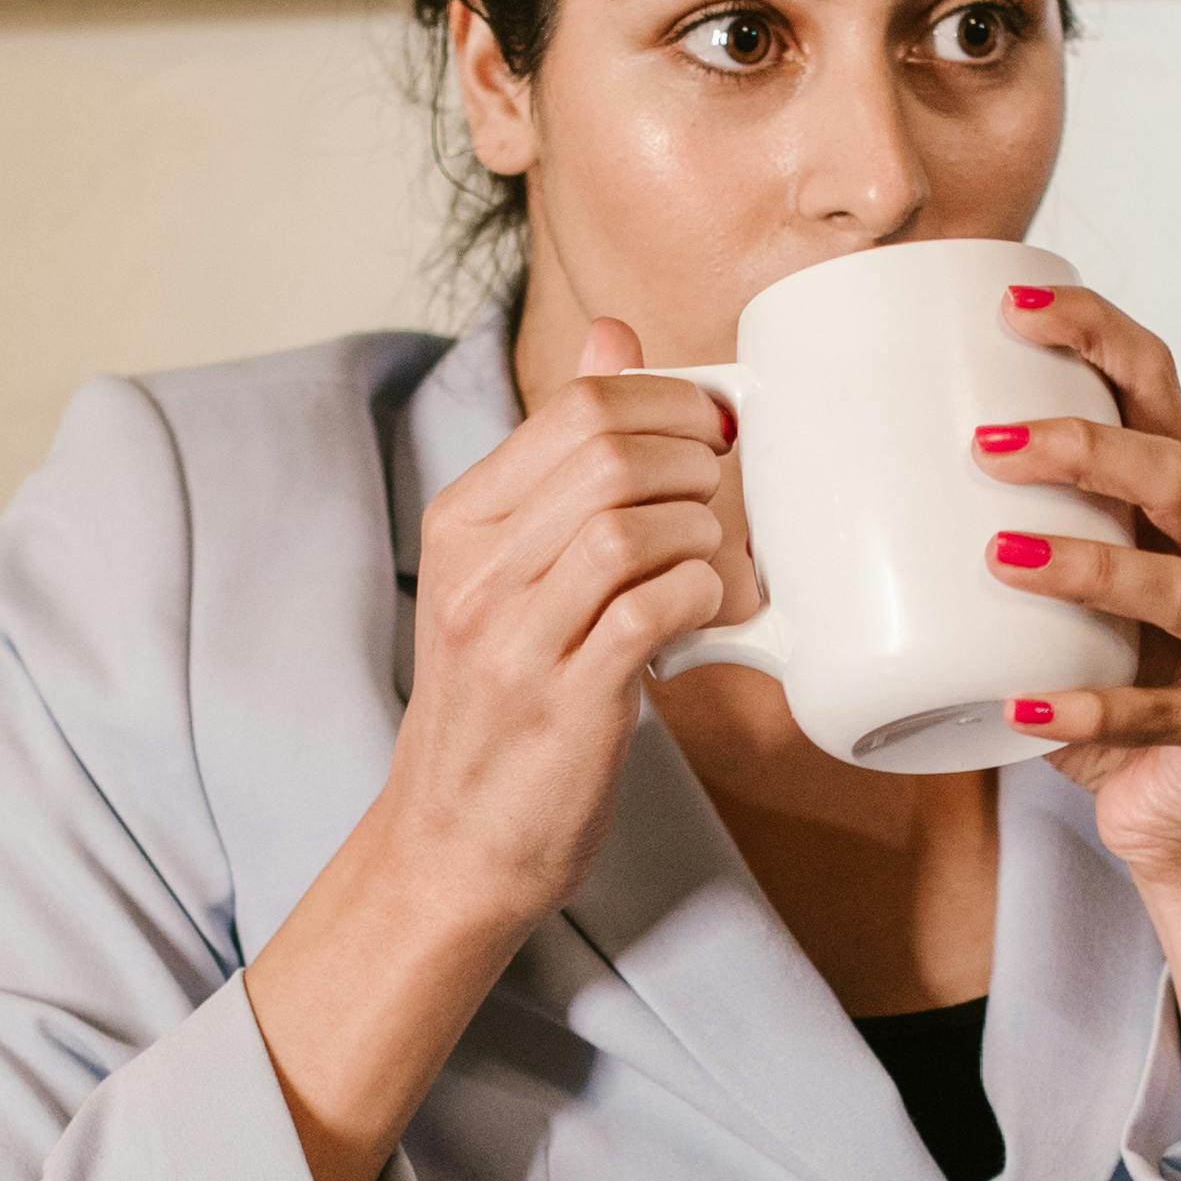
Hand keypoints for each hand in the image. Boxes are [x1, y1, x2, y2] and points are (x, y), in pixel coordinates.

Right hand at [247, 323, 734, 1180]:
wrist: (454, 843)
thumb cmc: (504, 704)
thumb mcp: (511, 568)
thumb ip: (564, 461)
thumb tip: (616, 337)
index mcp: (464, 520)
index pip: (576, 406)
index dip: (670, 401)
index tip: (714, 432)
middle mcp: (478, 567)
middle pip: (611, 451)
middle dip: (697, 461)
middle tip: (726, 500)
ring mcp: (514, 633)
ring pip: (634, 522)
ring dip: (706, 534)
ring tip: (722, 567)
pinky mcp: (563, 697)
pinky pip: (655, 607)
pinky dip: (705, 598)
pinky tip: (714, 616)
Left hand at [975, 279, 1180, 881]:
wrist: (1174, 812)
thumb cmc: (1090, 687)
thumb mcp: (1036, 606)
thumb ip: (961, 550)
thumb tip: (793, 516)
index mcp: (1179, 507)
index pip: (1156, 388)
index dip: (1096, 333)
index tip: (1012, 303)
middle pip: (1176, 471)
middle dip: (1084, 446)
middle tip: (983, 445)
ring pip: (1178, 585)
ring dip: (1086, 565)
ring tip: (998, 557)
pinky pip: (1160, 713)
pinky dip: (1089, 709)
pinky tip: (1024, 708)